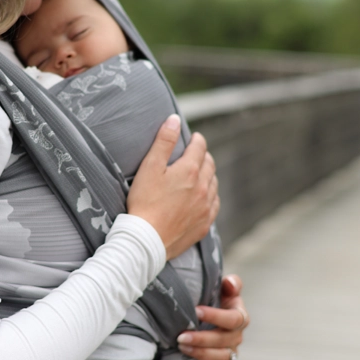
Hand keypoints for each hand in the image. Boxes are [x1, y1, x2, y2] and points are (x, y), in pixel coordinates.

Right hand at [127, 115, 219, 256]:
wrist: (146, 240)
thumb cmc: (144, 202)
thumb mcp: (149, 167)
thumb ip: (163, 142)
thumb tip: (174, 120)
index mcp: (190, 171)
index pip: (200, 148)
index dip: (197, 140)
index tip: (193, 138)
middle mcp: (203, 188)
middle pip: (210, 165)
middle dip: (203, 156)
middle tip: (195, 154)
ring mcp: (206, 207)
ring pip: (214, 184)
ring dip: (209, 175)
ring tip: (199, 174)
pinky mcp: (204, 224)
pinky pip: (214, 204)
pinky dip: (211, 195)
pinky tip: (204, 197)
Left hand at [176, 274, 248, 359]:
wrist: (205, 311)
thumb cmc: (214, 298)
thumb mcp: (222, 287)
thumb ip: (231, 284)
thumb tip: (230, 283)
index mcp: (239, 316)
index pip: (233, 319)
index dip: (216, 316)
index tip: (196, 311)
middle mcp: (236, 336)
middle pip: (224, 340)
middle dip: (202, 338)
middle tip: (181, 336)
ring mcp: (230, 351)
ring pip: (222, 358)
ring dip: (202, 354)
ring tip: (182, 347)